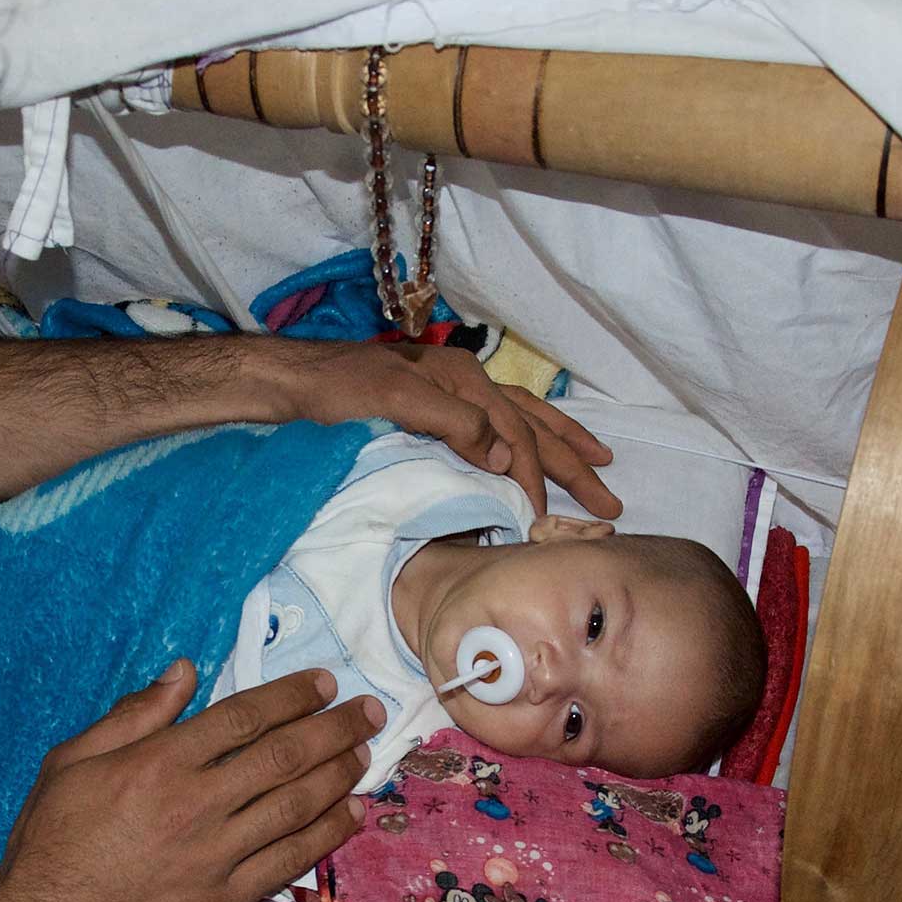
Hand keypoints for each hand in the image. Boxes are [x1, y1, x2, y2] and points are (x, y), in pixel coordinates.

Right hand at [0, 661, 379, 901]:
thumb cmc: (49, 843)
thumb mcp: (70, 762)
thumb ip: (132, 716)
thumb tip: (184, 671)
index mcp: (160, 762)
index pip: (244, 717)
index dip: (291, 696)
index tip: (324, 683)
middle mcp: (198, 803)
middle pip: (283, 756)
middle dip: (334, 728)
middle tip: (369, 710)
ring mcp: (216, 855)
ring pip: (295, 805)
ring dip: (338, 775)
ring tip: (366, 753)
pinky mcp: (224, 901)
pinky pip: (288, 861)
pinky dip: (325, 835)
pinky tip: (349, 815)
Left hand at [250, 339, 619, 518]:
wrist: (289, 382)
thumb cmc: (334, 392)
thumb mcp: (391, 402)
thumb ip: (451, 424)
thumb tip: (505, 459)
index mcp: (460, 380)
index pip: (514, 435)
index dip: (533, 477)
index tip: (544, 520)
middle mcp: (463, 382)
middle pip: (532, 425)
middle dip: (573, 463)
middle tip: (612, 500)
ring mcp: (450, 393)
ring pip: (521, 419)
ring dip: (561, 445)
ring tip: (598, 464)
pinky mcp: (432, 406)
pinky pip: (495, 423)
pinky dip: (522, 438)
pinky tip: (527, 453)